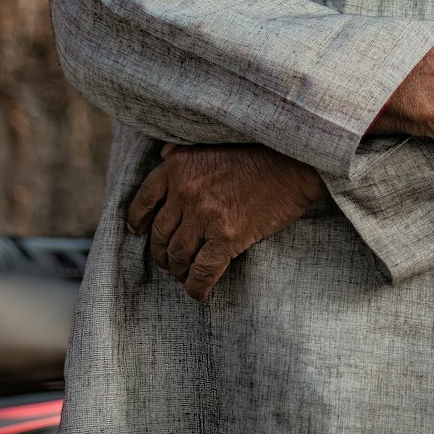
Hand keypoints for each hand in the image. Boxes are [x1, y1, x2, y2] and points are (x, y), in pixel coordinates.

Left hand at [126, 144, 323, 299]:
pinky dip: (196, 287)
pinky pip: (201, 272)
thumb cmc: (257, 150)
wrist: (294, 161)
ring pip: (178, 256)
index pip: (143, 200)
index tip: (139, 232)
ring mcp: (205, 214)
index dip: (138, 222)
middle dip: (162, 253)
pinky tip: (199, 292)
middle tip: (169, 260)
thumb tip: (163, 157)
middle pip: (159, 234)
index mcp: (178, 165)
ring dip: (178, 271)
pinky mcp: (227, 236)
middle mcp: (186, 189)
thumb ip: (184, 151)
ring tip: (185, 274)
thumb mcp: (211, 140)